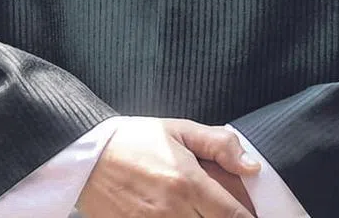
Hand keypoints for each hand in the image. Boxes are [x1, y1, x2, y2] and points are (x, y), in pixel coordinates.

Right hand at [75, 117, 259, 217]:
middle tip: (224, 210)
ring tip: (198, 210)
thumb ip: (219, 144)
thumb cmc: (133, 140)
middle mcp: (173, 210)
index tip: (251, 215)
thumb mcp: (178, 130)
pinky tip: (179, 215)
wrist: (86, 155)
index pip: (233, 216)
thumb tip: (251, 166)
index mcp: (188, 183)